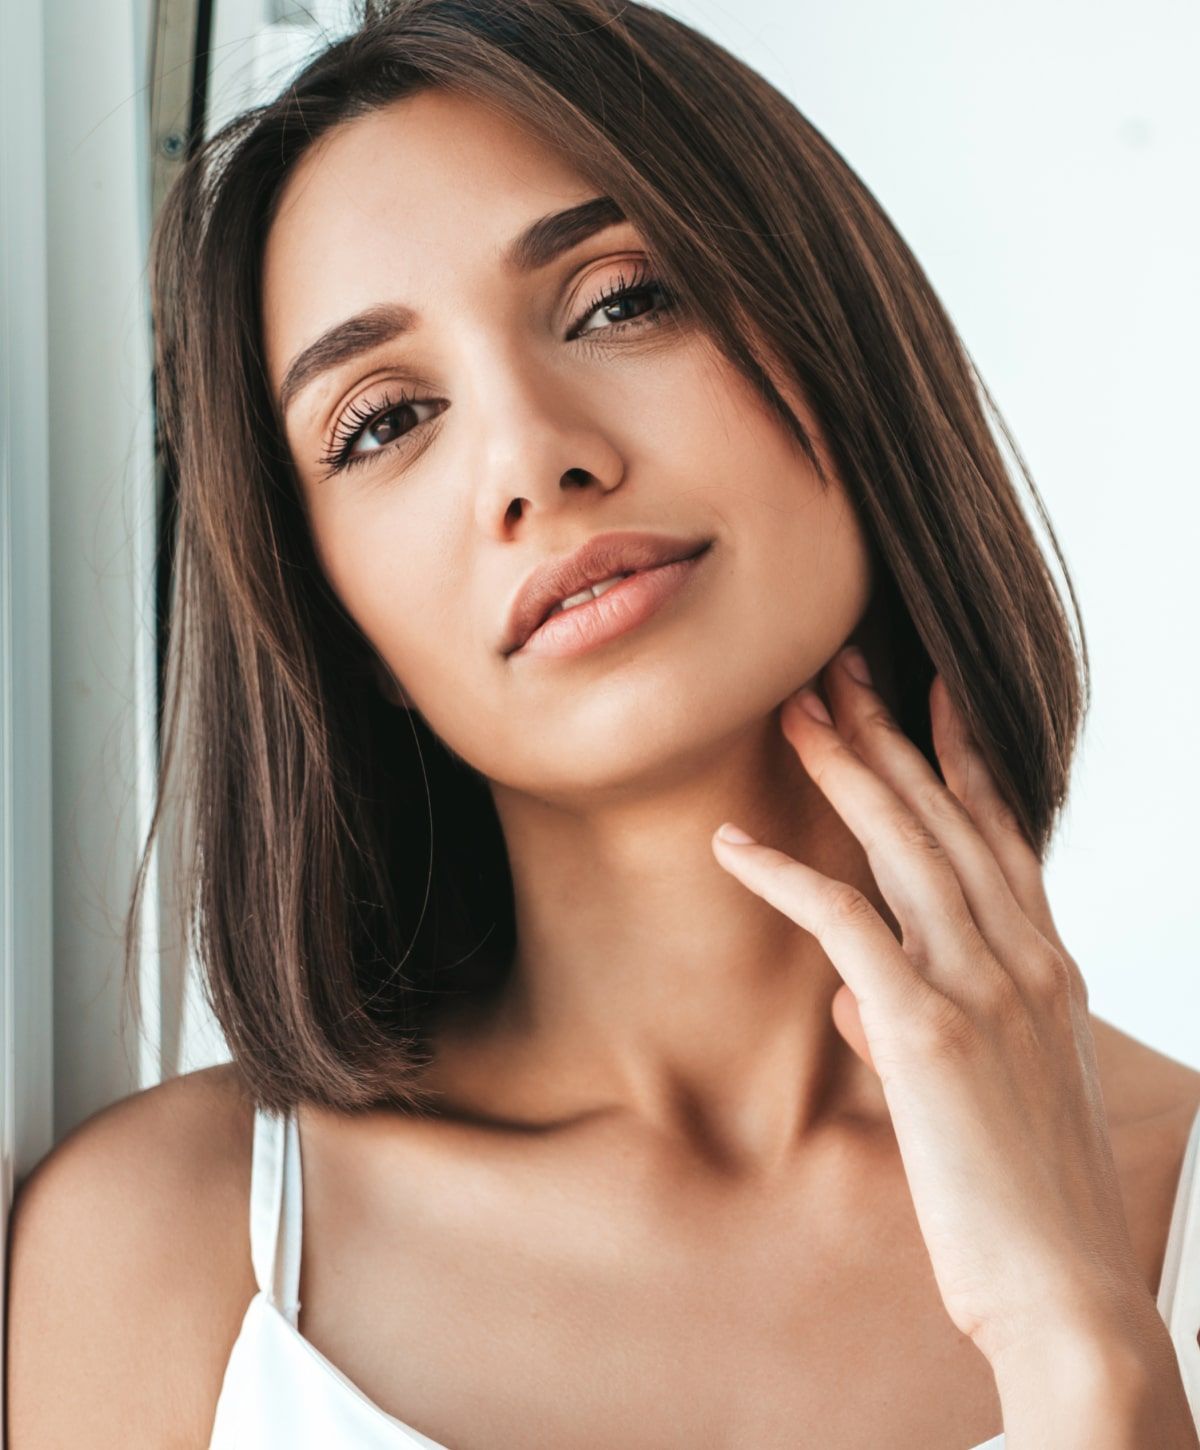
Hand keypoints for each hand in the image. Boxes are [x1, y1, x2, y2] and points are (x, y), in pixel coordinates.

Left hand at [710, 646, 1147, 1369]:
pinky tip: (734, 844)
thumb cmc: (1025, 1201)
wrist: (1067, 1294)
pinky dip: (787, 877)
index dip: (963, 758)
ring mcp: (982, 989)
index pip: (1001, 835)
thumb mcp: (989, 1094)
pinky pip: (848, 926)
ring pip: (906, 848)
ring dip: (845, 772)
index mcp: (1046, 967)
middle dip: (890, 737)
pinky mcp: (930, 1031)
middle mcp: (1024, 959)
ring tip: (793, 713)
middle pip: (947, 819)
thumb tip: (851, 999)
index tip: (933, 692)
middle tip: (841, 668)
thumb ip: (923, 1026)